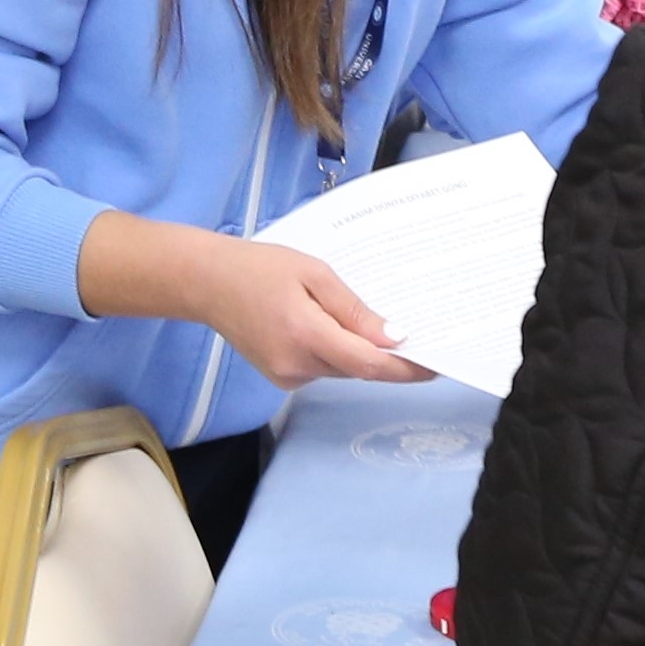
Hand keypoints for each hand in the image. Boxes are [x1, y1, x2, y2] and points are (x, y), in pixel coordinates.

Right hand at [78, 212, 427, 386]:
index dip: (407, 368)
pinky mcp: (281, 377)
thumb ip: (354, 309)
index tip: (437, 364)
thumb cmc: (260, 268)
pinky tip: (331, 325)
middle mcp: (298, 365)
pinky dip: (336, 351)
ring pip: (341, 368)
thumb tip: (393, 338)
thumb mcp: (314, 274)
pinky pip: (323, 367)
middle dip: (386, 354)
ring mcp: (287, 376)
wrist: (207, 282)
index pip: (370, 364)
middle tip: (418, 333)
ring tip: (370, 320)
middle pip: (358, 367)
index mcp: (307, 335)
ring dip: (359, 350)